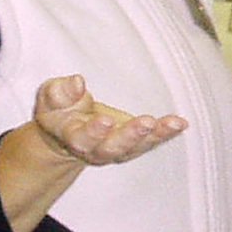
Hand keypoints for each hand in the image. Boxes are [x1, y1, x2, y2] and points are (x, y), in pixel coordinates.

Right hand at [31, 74, 184, 167]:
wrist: (66, 133)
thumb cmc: (59, 110)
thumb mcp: (50, 98)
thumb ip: (59, 92)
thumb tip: (77, 82)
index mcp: (72, 137)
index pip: (82, 139)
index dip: (93, 132)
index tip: (104, 119)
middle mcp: (95, 149)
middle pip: (113, 148)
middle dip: (129, 137)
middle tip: (145, 123)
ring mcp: (116, 149)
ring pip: (136, 147)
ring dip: (156, 136)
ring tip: (174, 123)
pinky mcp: (133, 144)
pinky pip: (151, 141)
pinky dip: (166, 133)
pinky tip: (181, 123)